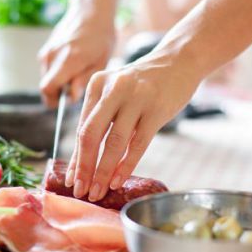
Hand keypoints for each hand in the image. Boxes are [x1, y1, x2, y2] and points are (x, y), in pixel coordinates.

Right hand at [38, 0, 116, 106]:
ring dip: (59, 81)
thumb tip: (71, 96)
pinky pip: (48, 68)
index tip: (69, 100)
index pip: (47, 88)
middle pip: (46, 86)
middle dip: (59, 92)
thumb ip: (84, 80)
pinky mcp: (46, 48)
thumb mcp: (101, 60)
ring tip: (78, 72)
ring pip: (47, 78)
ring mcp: (47, 51)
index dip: (55, 100)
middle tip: (78, 87)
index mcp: (67, 60)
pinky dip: (58, 72)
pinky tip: (73, 63)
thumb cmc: (101, 36)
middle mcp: (53, 55)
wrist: (91, 10)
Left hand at [65, 50, 199, 201]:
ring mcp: (136, 99)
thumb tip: (85, 159)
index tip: (72, 180)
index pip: (82, 128)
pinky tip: (118, 179)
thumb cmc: (144, 83)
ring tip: (99, 191)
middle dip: (84, 167)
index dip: (76, 157)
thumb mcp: (116, 90)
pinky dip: (126, 165)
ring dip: (104, 171)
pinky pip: (138, 144)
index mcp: (97, 85)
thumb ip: (101, 116)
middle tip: (81, 191)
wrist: (179, 60)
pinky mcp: (156, 109)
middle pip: (91, 135)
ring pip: (114, 143)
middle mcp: (113, 89)